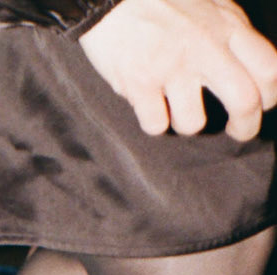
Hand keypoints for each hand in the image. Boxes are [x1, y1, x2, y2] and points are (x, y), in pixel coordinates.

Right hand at [79, 0, 276, 138]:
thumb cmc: (161, 1)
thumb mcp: (210, 5)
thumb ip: (231, 33)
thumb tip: (252, 69)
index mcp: (227, 26)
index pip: (269, 68)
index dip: (271, 95)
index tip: (261, 104)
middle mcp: (205, 47)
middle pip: (245, 101)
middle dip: (245, 127)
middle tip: (237, 131)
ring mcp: (172, 66)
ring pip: (194, 123)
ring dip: (186, 123)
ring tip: (176, 107)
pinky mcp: (140, 83)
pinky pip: (155, 125)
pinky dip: (152, 121)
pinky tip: (147, 103)